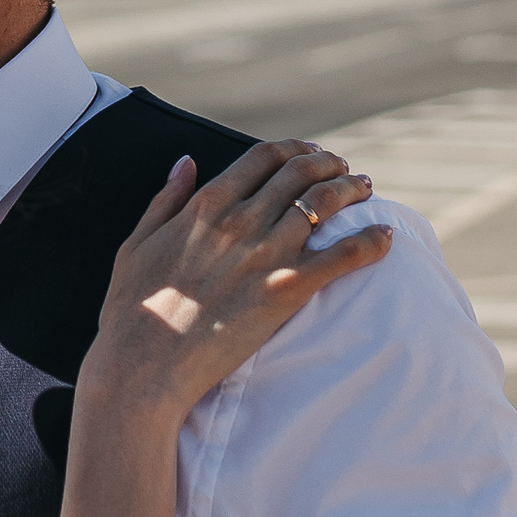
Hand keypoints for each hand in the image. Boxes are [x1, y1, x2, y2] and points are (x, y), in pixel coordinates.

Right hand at [49, 139, 391, 516]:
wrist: (144, 367)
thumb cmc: (132, 312)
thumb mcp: (136, 243)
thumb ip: (165, 198)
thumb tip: (188, 161)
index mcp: (206, 204)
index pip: (262, 157)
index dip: (292, 149)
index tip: (307, 154)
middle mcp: (240, 219)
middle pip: (300, 172)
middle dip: (328, 163)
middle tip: (343, 169)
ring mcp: (266, 253)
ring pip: (325, 202)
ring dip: (352, 188)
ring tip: (365, 189)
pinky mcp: (287, 290)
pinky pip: (343, 255)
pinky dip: (369, 240)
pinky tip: (385, 236)